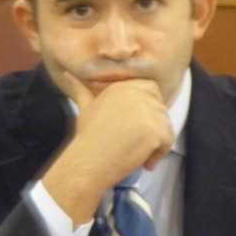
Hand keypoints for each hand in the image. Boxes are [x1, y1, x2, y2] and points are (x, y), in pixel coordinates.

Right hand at [42, 72, 173, 224]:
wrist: (90, 158)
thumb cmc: (87, 136)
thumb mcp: (85, 107)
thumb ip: (81, 90)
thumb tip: (66, 74)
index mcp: (121, 86)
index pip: (150, 88)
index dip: (149, 105)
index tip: (137, 124)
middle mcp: (135, 93)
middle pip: (160, 107)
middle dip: (154, 126)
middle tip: (135, 140)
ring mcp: (147, 111)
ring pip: (166, 125)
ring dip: (157, 142)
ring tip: (137, 152)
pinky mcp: (155, 129)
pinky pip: (169, 140)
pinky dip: (159, 154)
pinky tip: (144, 161)